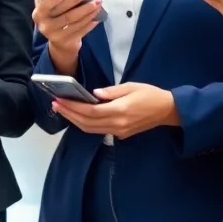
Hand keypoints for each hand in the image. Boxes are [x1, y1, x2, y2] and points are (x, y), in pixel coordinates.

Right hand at [33, 0, 102, 53]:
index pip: (45, 6)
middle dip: (76, 1)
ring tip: (97, 3)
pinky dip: (90, 23)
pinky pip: (81, 31)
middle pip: (64, 13)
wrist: (57, 39)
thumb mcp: (49, 6)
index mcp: (39, 14)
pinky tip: (97, 17)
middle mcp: (45, 26)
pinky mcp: (67, 42)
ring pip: (75, 22)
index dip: (53, 0)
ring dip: (88, 12)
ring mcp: (56, 36)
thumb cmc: (54, 15)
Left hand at [51, 82, 178, 138]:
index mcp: (120, 111)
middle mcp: (117, 124)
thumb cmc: (150, 94)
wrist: (168, 111)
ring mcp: (119, 132)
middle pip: (87, 123)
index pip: (90, 111)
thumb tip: (93, 93)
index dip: (73, 107)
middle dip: (69, 114)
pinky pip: (98, 131)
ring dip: (75, 120)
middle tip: (55, 104)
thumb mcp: (131, 86)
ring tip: (62, 110)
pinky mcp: (120, 134)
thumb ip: (111, 91)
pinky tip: (78, 116)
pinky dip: (85, 124)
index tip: (59, 100)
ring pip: (90, 129)